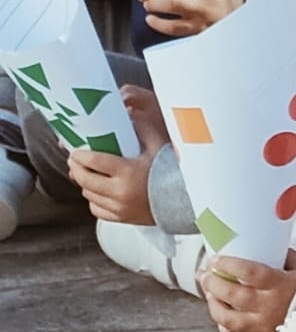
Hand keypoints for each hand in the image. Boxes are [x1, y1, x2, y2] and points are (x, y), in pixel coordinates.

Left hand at [67, 92, 167, 224]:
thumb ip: (141, 127)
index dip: (79, 155)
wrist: (183, 199)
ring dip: (84, 183)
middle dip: (75, 168)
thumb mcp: (157, 145)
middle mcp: (120, 192)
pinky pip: (97, 210)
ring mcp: (120, 208)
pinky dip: (94, 200)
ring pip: (89, 195)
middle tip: (75, 160)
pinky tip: (97, 191)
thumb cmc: (170, 170)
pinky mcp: (122, 218)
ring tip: (85, 173)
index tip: (75, 151)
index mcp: (127, 171)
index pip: (93, 161)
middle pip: (85, 179)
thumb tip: (127, 112)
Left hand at [199, 249, 295, 331]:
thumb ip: (282, 255)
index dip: (228, 264)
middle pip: (232, 294)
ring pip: (229, 319)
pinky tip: (224, 325)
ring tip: (212, 296)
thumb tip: (265, 244)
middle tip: (205, 275)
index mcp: (279, 285)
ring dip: (214, 306)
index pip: (248, 271)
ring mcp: (265, 327)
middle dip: (212, 283)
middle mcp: (269, 307)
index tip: (216, 259)